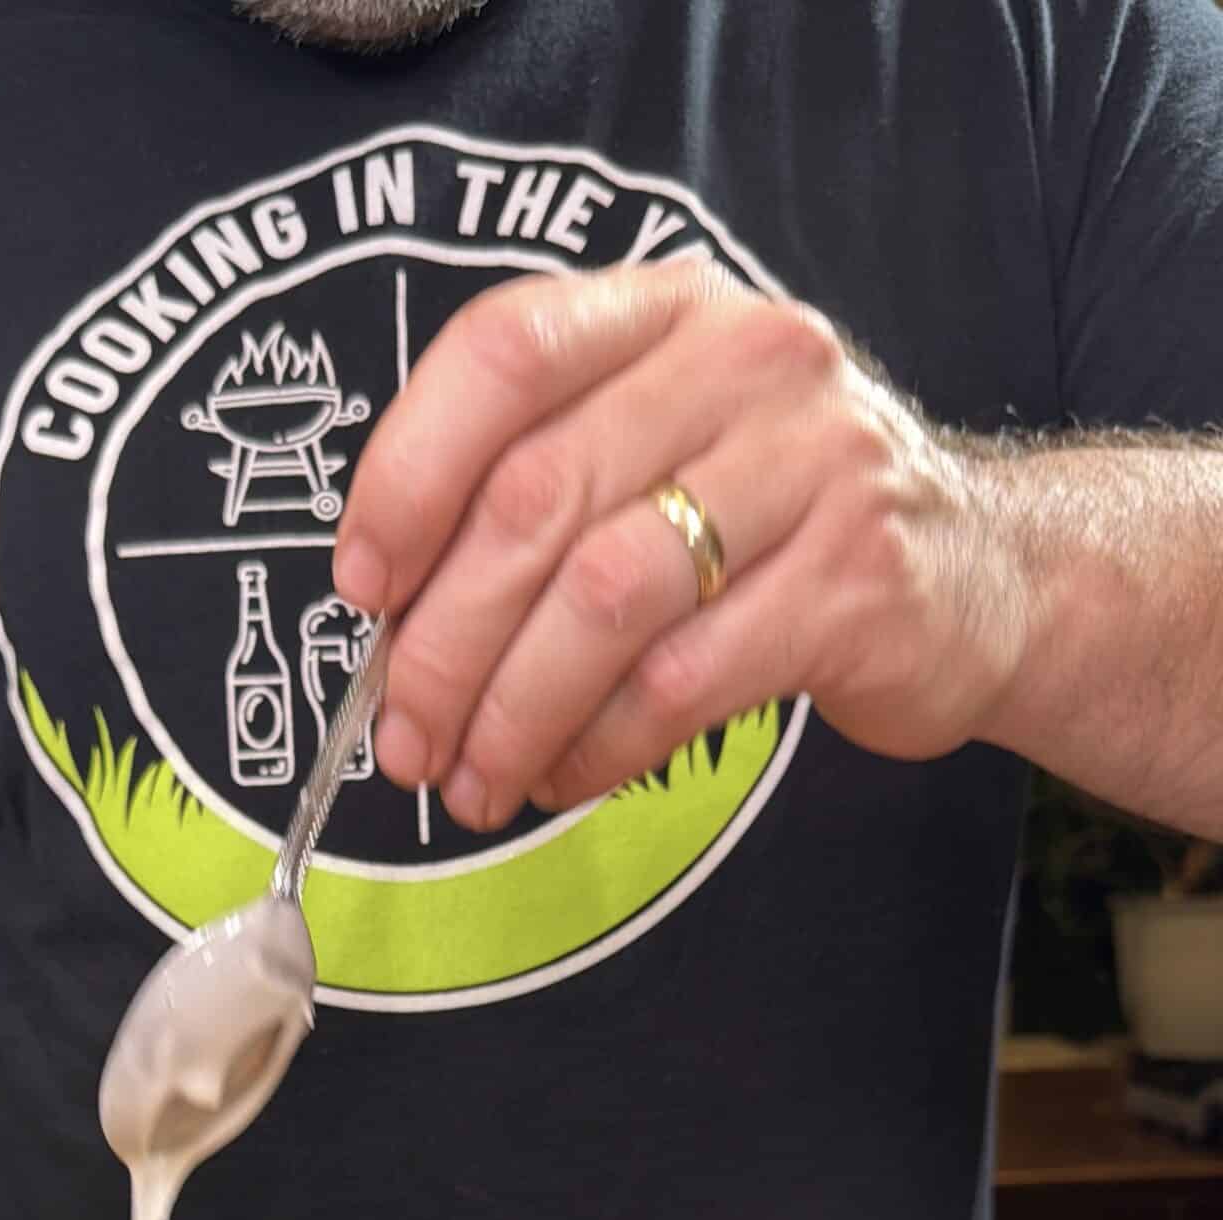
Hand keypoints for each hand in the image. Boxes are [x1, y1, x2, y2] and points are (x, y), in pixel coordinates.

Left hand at [333, 261, 1028, 830]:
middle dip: (445, 642)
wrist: (983, 571)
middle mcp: (744, 363)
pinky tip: (562, 777)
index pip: (505, 351)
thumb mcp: (667, 449)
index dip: (409, 474)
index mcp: (668, 313)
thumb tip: (395, 616)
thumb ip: (545, 485)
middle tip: (403, 737)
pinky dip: (599, 746)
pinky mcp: (855, 586)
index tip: (364, 587)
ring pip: (605, 601)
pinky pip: (682, 681)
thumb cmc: (781, 520)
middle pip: (539, 500)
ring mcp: (812, 468)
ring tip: (472, 779)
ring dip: (513, 712)